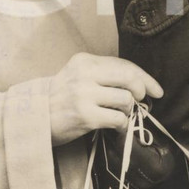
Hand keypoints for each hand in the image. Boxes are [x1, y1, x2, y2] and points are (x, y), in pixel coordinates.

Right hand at [48, 53, 163, 145]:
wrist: (32, 119)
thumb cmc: (60, 99)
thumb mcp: (78, 77)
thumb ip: (104, 75)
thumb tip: (140, 84)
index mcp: (85, 61)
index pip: (123, 65)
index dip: (144, 78)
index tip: (155, 90)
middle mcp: (85, 74)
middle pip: (129, 78)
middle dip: (142, 90)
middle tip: (142, 101)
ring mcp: (84, 95)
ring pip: (126, 99)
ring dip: (129, 110)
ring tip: (121, 115)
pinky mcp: (85, 116)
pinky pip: (118, 119)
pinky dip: (123, 125)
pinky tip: (117, 127)